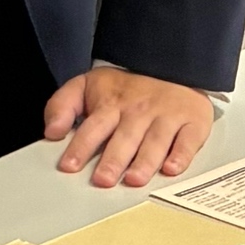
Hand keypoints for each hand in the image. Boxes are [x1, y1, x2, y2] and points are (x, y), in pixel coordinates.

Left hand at [44, 66, 216, 190]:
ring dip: (145, 161)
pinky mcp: (192, 123)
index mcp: (112, 104)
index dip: (81, 147)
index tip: (70, 165)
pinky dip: (182, 155)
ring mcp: (167, 116)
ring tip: (134, 179)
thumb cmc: (128, 86)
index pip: (93, 127)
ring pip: (156, 141)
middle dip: (114, 159)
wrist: (172, 65)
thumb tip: (52, 131)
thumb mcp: (88, 85)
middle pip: (125, 138)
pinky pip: (188, 141)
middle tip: (103, 179)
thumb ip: (62, 105)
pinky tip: (172, 168)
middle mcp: (139, 111)